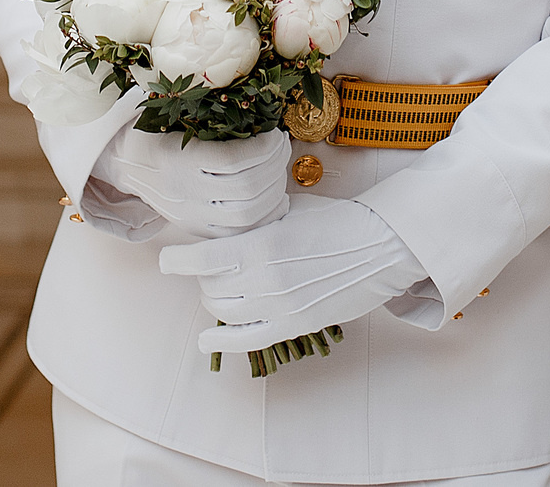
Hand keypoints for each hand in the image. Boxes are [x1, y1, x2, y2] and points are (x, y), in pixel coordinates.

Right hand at [84, 126, 289, 240]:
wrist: (127, 163)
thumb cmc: (157, 130)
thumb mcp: (176, 114)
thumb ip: (213, 116)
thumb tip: (261, 113)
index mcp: (176, 157)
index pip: (233, 160)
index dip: (264, 147)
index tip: (274, 133)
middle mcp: (184, 190)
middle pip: (246, 188)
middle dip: (274, 165)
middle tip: (282, 146)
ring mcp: (191, 214)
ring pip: (247, 212)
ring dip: (274, 188)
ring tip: (279, 167)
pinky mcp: (197, 228)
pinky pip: (239, 231)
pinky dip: (265, 215)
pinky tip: (276, 198)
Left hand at [157, 195, 428, 354]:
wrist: (382, 246)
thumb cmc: (338, 220)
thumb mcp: (290, 209)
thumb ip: (255, 221)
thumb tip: (225, 225)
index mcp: (261, 245)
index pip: (202, 260)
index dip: (177, 261)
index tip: (167, 260)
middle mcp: (265, 280)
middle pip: (210, 288)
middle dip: (204, 277)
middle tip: (212, 266)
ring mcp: (279, 307)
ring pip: (223, 312)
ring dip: (215, 300)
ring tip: (219, 289)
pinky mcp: (294, 324)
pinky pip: (247, 341)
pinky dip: (221, 341)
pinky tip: (206, 339)